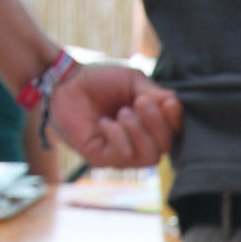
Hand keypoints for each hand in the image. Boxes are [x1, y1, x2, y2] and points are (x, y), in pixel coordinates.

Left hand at [46, 62, 181, 167]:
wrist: (65, 82)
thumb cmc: (99, 81)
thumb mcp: (133, 82)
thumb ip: (155, 94)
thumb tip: (175, 103)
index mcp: (150, 125)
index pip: (174, 132)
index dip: (175, 121)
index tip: (168, 103)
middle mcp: (139, 143)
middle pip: (165, 147)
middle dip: (156, 124)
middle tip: (140, 103)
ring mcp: (121, 155)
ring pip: (148, 157)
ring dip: (138, 131)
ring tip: (122, 112)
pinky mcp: (102, 159)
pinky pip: (123, 155)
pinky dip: (117, 135)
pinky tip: (104, 123)